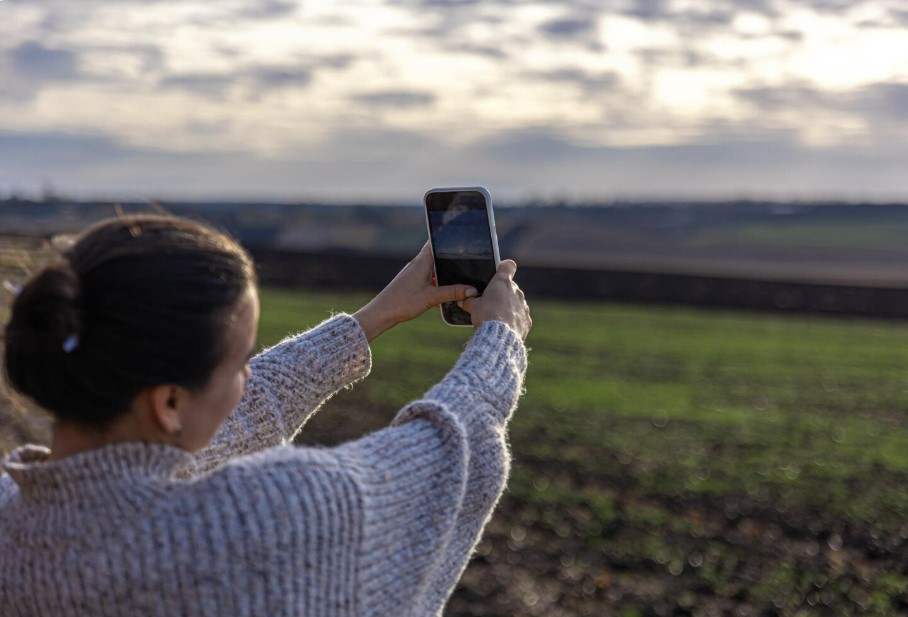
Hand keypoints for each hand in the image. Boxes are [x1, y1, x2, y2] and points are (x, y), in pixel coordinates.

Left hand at [353, 242, 477, 340]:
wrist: (381, 314)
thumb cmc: (402, 302)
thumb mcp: (432, 297)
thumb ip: (453, 292)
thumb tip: (472, 290)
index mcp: (422, 261)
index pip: (435, 241)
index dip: (447, 236)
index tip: (460, 235)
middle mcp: (418, 264)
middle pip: (438, 257)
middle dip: (451, 261)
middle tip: (467, 264)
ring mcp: (414, 274)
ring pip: (434, 271)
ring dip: (444, 277)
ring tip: (458, 284)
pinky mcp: (412, 284)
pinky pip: (429, 281)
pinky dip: (437, 286)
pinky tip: (444, 298)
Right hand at [458, 260, 531, 339]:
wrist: (499, 336)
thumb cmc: (486, 316)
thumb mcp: (473, 307)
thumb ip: (469, 301)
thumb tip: (463, 301)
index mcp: (502, 283)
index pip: (508, 266)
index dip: (504, 267)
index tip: (500, 271)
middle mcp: (516, 291)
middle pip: (511, 287)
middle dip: (502, 294)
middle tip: (491, 303)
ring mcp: (523, 306)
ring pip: (516, 303)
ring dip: (509, 307)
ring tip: (497, 318)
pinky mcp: (526, 320)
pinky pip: (520, 317)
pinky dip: (514, 320)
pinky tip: (505, 327)